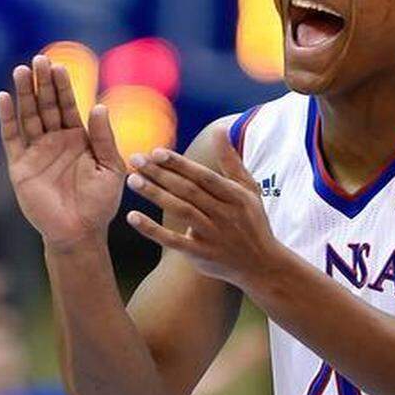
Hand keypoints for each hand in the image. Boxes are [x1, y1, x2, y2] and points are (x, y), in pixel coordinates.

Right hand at [0, 55, 125, 248]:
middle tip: (39, 59)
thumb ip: (104, 138)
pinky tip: (4, 98)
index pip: (69, 106)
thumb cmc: (100, 203)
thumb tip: (100, 106)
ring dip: (24, 94)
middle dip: (43, 83)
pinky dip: (8, 119)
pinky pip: (12, 139)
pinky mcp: (20, 166)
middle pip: (47, 106)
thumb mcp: (110, 168)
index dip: (64, 87)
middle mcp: (56, 141)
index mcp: (79, 139)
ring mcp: (37, 152)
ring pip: (29, 117)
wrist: (81, 231)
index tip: (59, 65)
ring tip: (21, 70)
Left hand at [124, 127, 280, 287]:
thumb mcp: (249, 190)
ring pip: (180, 211)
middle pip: (188, 191)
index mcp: (235, 196)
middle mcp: (224, 214)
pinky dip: (152, 230)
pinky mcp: (201, 254)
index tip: (156, 152)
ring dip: (155, 195)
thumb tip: (220, 130)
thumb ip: (231, 161)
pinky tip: (133, 217)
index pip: (203, 176)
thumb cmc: (253, 222)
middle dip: (160, 174)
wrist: (262, 264)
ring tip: (132, 180)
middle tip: (135, 160)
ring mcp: (212, 235)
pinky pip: (173, 241)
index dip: (180, 164)